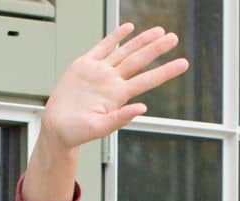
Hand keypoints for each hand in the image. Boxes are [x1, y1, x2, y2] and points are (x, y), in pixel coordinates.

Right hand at [39, 23, 188, 151]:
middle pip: (139, 60)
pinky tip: (128, 29)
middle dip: (157, 49)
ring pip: (125, 51)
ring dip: (142, 41)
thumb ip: (120, 119)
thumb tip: (142, 109)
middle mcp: (112, 81)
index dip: (165, 71)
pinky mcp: (84, 65)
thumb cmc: (77, 132)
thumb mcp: (99, 128)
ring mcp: (99, 72)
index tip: (183, 64)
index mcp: (118, 96)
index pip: (147, 80)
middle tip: (174, 38)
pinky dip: (115, 37)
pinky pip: (103, 46)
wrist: (57, 127)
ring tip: (159, 31)